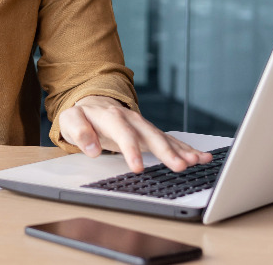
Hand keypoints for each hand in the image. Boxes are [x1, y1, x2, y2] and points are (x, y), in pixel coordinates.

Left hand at [58, 96, 210, 172]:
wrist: (92, 103)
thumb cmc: (82, 116)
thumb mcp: (71, 121)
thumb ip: (79, 132)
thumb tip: (92, 148)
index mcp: (110, 116)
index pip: (123, 134)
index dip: (131, 150)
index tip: (138, 168)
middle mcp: (131, 119)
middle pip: (150, 135)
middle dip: (166, 151)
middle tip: (180, 166)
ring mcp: (143, 125)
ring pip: (164, 137)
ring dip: (181, 150)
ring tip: (198, 161)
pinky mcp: (150, 133)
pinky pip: (170, 140)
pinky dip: (185, 148)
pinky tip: (201, 157)